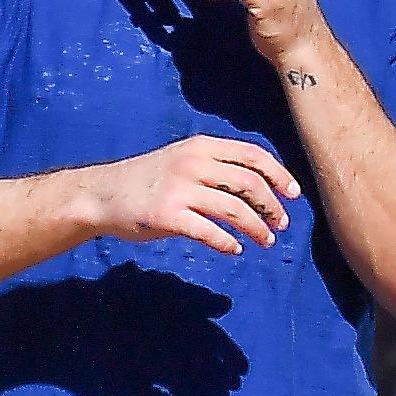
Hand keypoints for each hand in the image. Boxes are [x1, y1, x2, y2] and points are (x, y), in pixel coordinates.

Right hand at [85, 135, 300, 257]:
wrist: (102, 194)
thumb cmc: (147, 180)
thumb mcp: (182, 159)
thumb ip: (215, 167)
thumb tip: (258, 187)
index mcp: (200, 146)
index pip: (252, 155)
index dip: (279, 175)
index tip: (293, 194)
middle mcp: (192, 164)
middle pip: (249, 183)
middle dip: (272, 206)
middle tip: (281, 223)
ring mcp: (179, 190)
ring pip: (234, 210)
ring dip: (257, 228)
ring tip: (266, 241)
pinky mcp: (167, 216)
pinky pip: (209, 232)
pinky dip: (228, 242)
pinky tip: (236, 249)